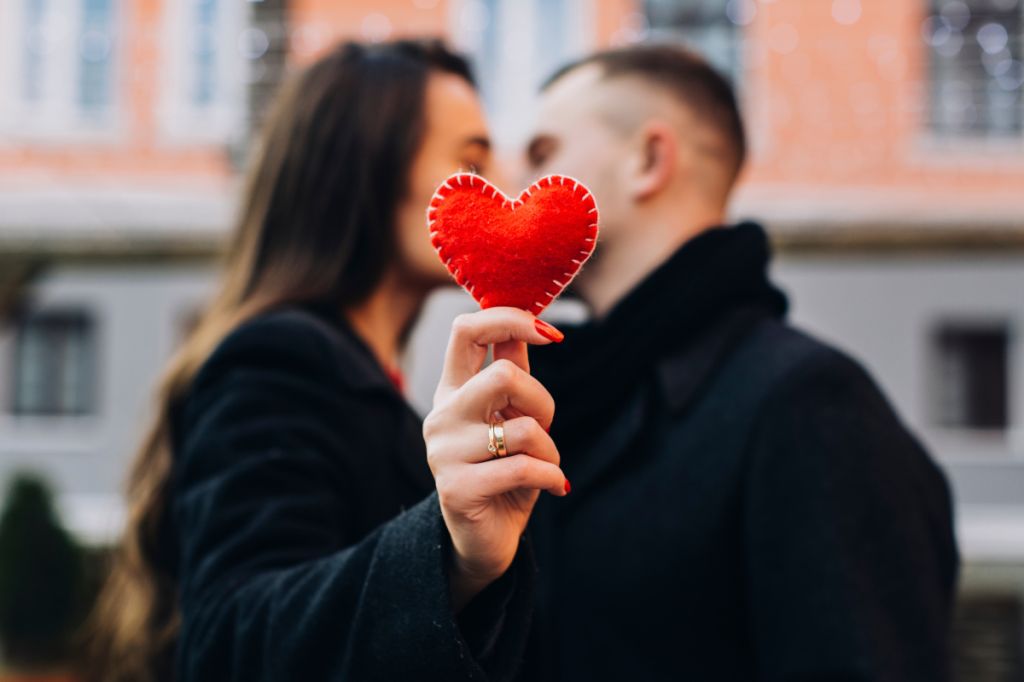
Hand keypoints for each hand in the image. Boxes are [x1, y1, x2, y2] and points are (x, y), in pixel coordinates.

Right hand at [423, 307, 567, 610]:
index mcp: (452, 390)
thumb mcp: (510, 417)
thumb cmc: (505, 471)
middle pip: (503, 376)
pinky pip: (525, 468)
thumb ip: (513, 371)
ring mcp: (443, 453)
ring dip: (550, 449)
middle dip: (542, 402)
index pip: (465, 330)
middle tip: (543, 428)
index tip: (548, 334)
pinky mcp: (457, 489)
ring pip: (522, 428)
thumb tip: (528, 323)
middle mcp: (441, 416)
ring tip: (546, 465)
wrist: (485, 540)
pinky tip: (554, 487)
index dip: (508, 320)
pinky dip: (552, 477)